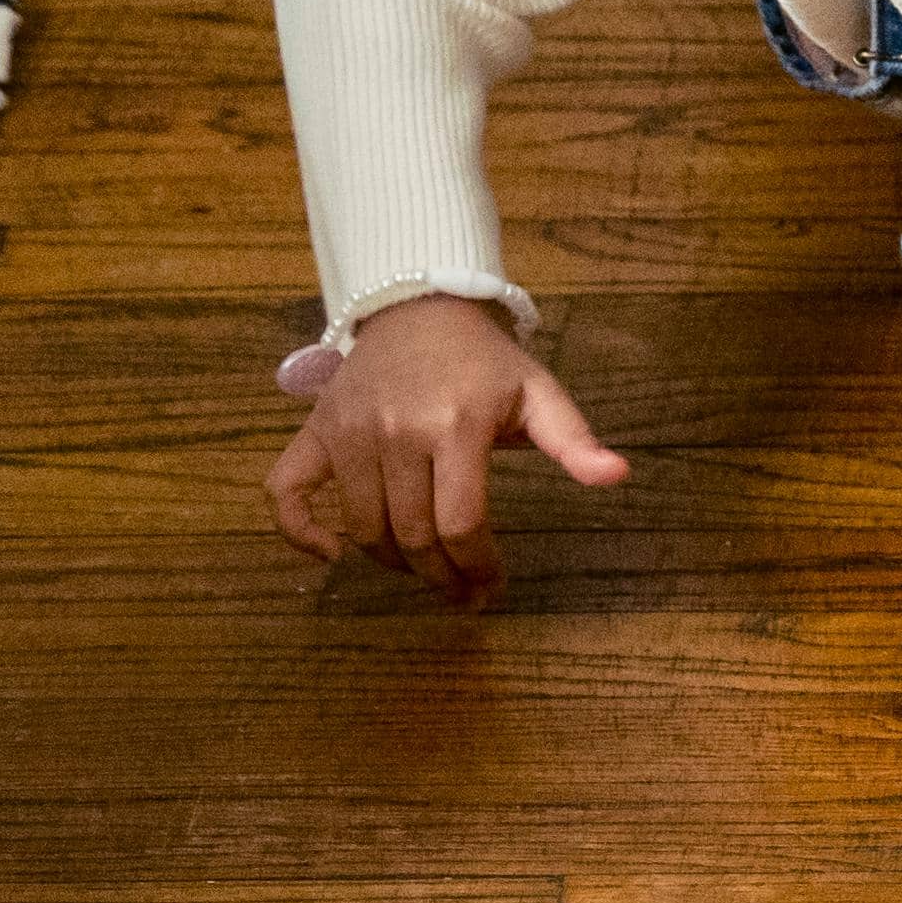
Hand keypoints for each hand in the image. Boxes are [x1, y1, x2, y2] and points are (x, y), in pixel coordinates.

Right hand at [265, 294, 626, 606]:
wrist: (421, 309)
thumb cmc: (485, 361)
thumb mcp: (539, 391)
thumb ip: (574, 438)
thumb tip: (616, 477)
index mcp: (456, 426)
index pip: (460, 521)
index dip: (477, 566)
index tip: (491, 588)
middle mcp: (396, 433)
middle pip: (412, 533)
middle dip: (440, 575)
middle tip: (460, 593)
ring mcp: (347, 434)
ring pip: (362, 525)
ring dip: (390, 563)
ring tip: (422, 570)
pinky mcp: (314, 433)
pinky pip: (285, 491)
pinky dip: (297, 531)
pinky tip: (329, 554)